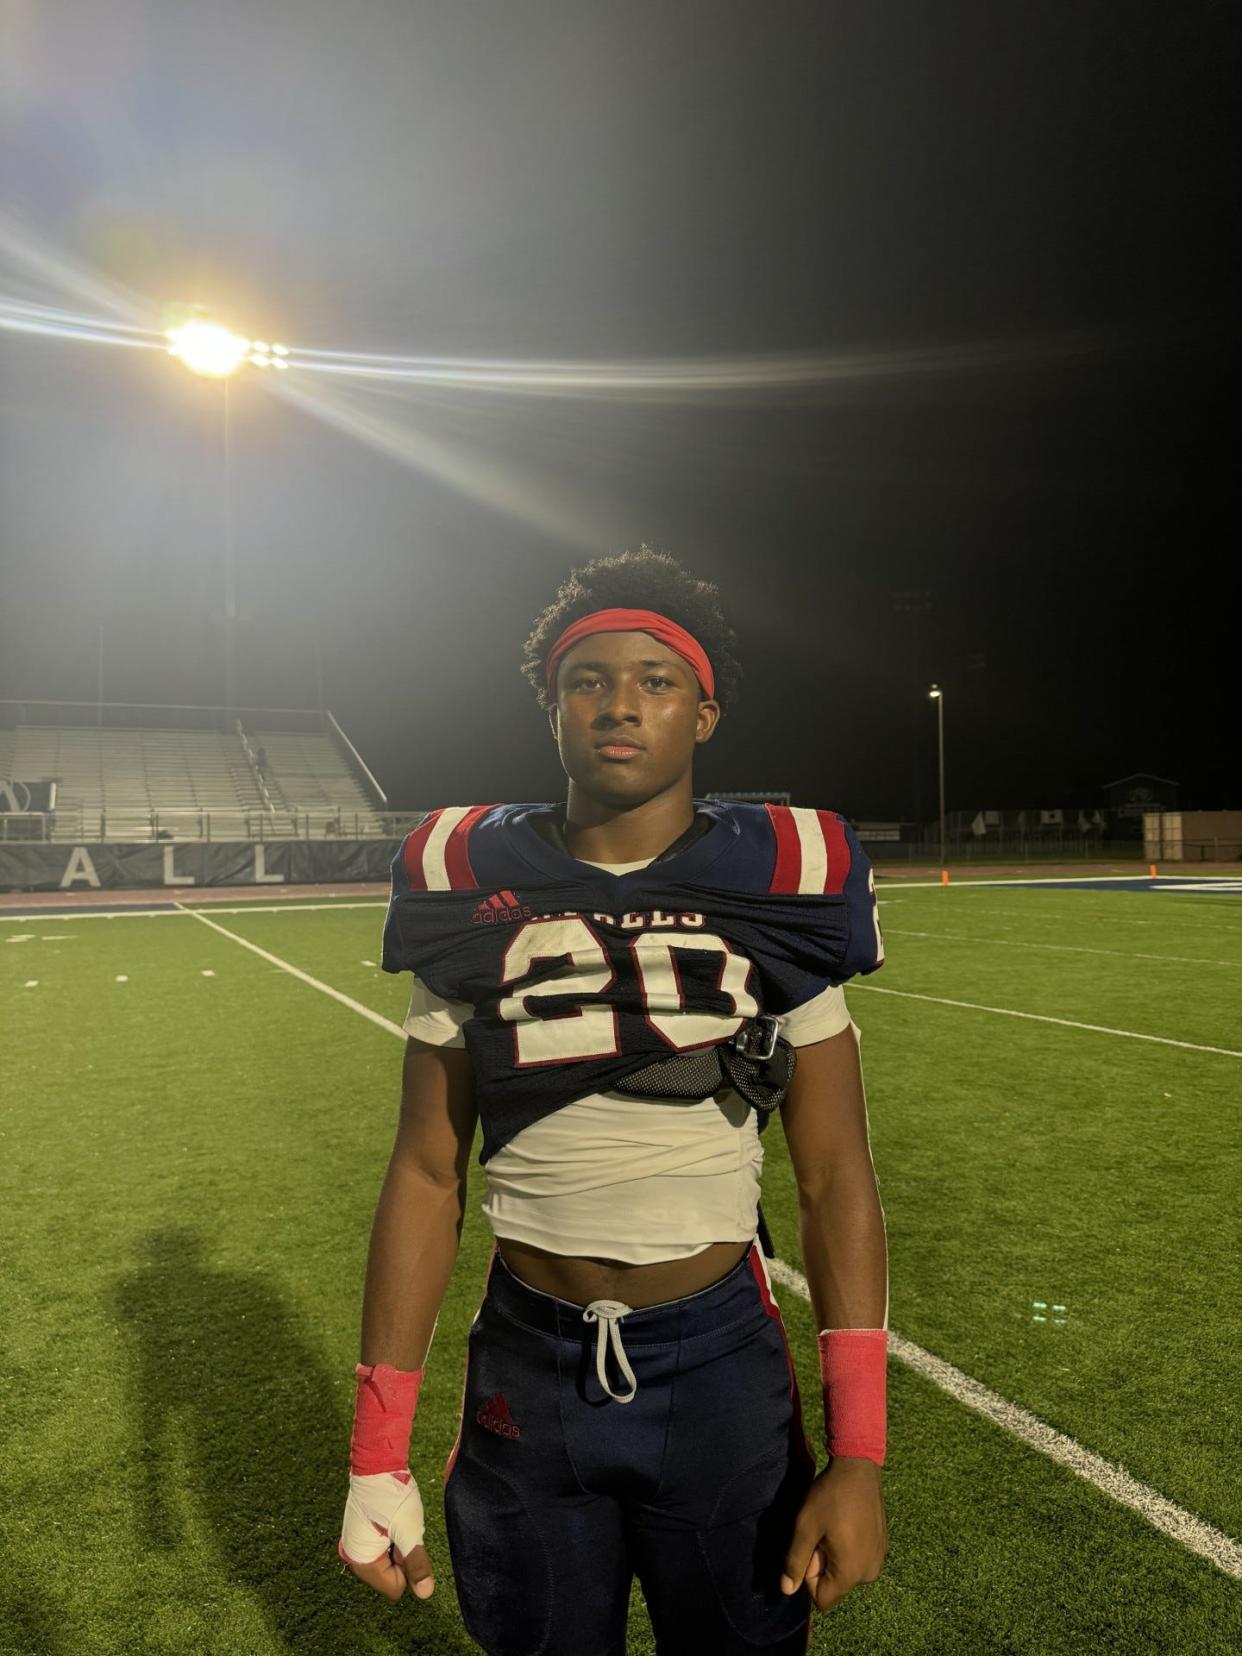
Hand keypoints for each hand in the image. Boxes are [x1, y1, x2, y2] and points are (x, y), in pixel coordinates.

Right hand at [339, 1470, 435, 1602]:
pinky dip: (393, 1535)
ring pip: (390, 1560)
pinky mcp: (362, 1533)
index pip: (394, 1588)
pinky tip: (391, 1518)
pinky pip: (385, 1546)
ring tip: (395, 1521)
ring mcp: (357, 1545)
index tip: (403, 1540)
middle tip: (399, 1529)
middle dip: (401, 1555)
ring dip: (398, 1544)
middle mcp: (354, 1558)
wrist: (377, 1462)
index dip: (406, 1567)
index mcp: (361, 1563)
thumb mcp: (409, 1530)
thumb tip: (425, 1593)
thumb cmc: (391, 1496)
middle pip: (391, 1576)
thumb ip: (416, 1563)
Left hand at [780, 1457, 887, 1612]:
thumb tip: (786, 1590)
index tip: (812, 1547)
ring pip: (847, 1573)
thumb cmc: (829, 1496)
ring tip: (834, 1526)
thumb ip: (795, 1562)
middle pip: (836, 1586)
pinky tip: (846, 1522)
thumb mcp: (805, 1527)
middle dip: (823, 1565)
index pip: (823, 1599)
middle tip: (822, 1533)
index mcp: (852, 1572)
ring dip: (835, 1556)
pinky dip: (849, 1548)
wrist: (858, 1466)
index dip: (810, 1576)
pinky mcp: (882, 1546)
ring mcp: (879, 1559)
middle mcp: (870, 1572)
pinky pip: (859, 1560)